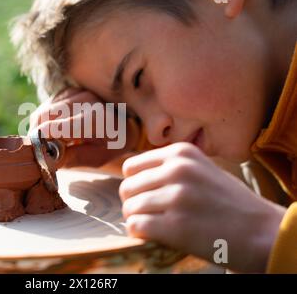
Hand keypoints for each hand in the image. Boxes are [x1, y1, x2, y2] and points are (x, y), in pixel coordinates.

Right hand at [29, 87, 140, 167]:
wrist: (126, 119)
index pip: (58, 127)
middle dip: (38, 134)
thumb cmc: (113, 142)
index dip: (42, 139)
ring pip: (43, 110)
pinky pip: (47, 106)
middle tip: (43, 149)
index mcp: (94, 119)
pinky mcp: (68, 90)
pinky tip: (57, 128)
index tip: (37, 151)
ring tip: (53, 140)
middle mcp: (84, 100)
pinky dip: (46, 119)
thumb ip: (74, 158)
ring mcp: (76, 92)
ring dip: (41, 127)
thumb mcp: (99, 157)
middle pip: (45, 116)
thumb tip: (49, 160)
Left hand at [120, 142, 285, 272]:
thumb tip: (130, 174)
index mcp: (181, 153)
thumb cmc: (227, 201)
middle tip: (148, 214)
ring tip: (154, 225)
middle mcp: (176, 170)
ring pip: (129, 208)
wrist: (260, 231)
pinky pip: (136, 226)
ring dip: (137, 220)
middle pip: (127, 187)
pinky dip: (140, 233)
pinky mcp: (175, 225)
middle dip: (133, 203)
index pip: (131, 167)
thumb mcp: (200, 169)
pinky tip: (154, 235)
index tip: (145, 196)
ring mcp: (176, 197)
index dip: (135, 184)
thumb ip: (169, 167)